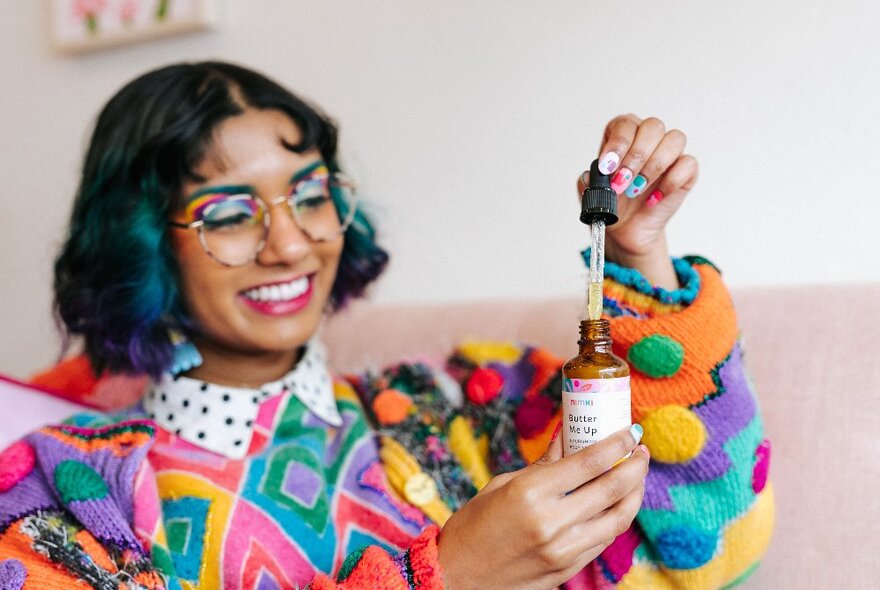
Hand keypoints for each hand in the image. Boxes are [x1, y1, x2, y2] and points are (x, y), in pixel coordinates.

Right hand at [437, 427, 648, 589]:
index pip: (589, 462)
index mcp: (531, 493)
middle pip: (612, 488)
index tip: (630, 430)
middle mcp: (552, 522)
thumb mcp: (502, 485)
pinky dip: (616, 518)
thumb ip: (542, 463)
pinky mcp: (567, 569)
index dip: (617, 443)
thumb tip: (567, 436)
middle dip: (635, 465)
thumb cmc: (473, 526)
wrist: (458, 577)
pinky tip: (617, 503)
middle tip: (642, 450)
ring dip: (634, 493)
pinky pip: (603, 540)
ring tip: (636, 476)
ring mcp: (563, 550)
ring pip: (618, 518)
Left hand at [577, 114, 698, 288]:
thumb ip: (588, 181)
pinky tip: (654, 198)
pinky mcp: (686, 170)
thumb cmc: (612, 203)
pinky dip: (671, 181)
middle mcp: (649, 138)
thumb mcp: (592, 193)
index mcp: (624, 135)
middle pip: (652, 127)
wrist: (627, 229)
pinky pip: (688, 163)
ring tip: (636, 189)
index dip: (618, 143)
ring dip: (653, 166)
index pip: (625, 124)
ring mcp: (670, 153)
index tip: (608, 167)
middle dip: (636, 156)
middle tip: (622, 181)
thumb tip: (589, 175)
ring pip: (675, 139)